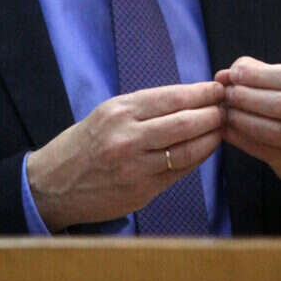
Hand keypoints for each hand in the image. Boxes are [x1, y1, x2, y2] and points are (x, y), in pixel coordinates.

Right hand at [25, 81, 224, 232]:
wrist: (52, 184)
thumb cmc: (84, 144)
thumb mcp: (106, 113)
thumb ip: (144, 108)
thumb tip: (188, 98)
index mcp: (119, 111)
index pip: (172, 97)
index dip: (201, 93)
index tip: (218, 89)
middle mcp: (127, 137)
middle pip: (185, 122)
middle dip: (213, 114)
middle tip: (228, 108)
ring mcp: (135, 166)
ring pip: (187, 149)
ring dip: (211, 137)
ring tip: (223, 128)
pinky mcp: (141, 191)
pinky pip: (179, 172)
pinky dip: (197, 159)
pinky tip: (206, 150)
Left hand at [215, 56, 280, 210]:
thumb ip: (255, 72)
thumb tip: (223, 75)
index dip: (257, 75)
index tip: (233, 75)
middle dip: (246, 97)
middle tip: (226, 94)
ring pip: (271, 130)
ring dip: (241, 119)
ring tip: (225, 112)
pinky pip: (263, 150)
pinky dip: (240, 139)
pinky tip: (226, 130)